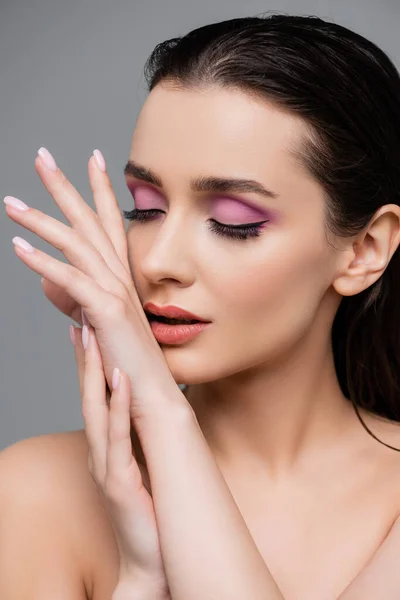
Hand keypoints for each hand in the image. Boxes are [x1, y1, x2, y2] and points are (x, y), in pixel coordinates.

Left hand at [3, 148, 187, 428]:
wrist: (151, 396)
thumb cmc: (129, 364)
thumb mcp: (100, 328)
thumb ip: (77, 306)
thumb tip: (53, 292)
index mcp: (121, 278)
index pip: (110, 223)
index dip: (101, 189)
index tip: (93, 158)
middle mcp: (120, 277)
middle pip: (90, 221)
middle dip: (64, 186)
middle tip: (41, 156)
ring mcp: (115, 292)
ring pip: (75, 244)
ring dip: (41, 220)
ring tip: (11, 203)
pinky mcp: (106, 312)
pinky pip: (70, 280)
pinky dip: (42, 262)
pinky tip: (17, 247)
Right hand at [71, 321, 169, 595]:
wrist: (151, 560)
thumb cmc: (147, 512)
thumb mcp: (138, 467)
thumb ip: (134, 439)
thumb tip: (139, 412)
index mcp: (107, 445)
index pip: (96, 395)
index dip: (90, 361)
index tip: (89, 325)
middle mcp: (101, 450)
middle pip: (88, 394)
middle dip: (85, 355)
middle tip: (82, 315)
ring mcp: (106, 464)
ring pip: (95, 409)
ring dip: (92, 371)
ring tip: (91, 333)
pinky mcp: (118, 481)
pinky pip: (117, 437)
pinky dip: (118, 406)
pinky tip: (122, 379)